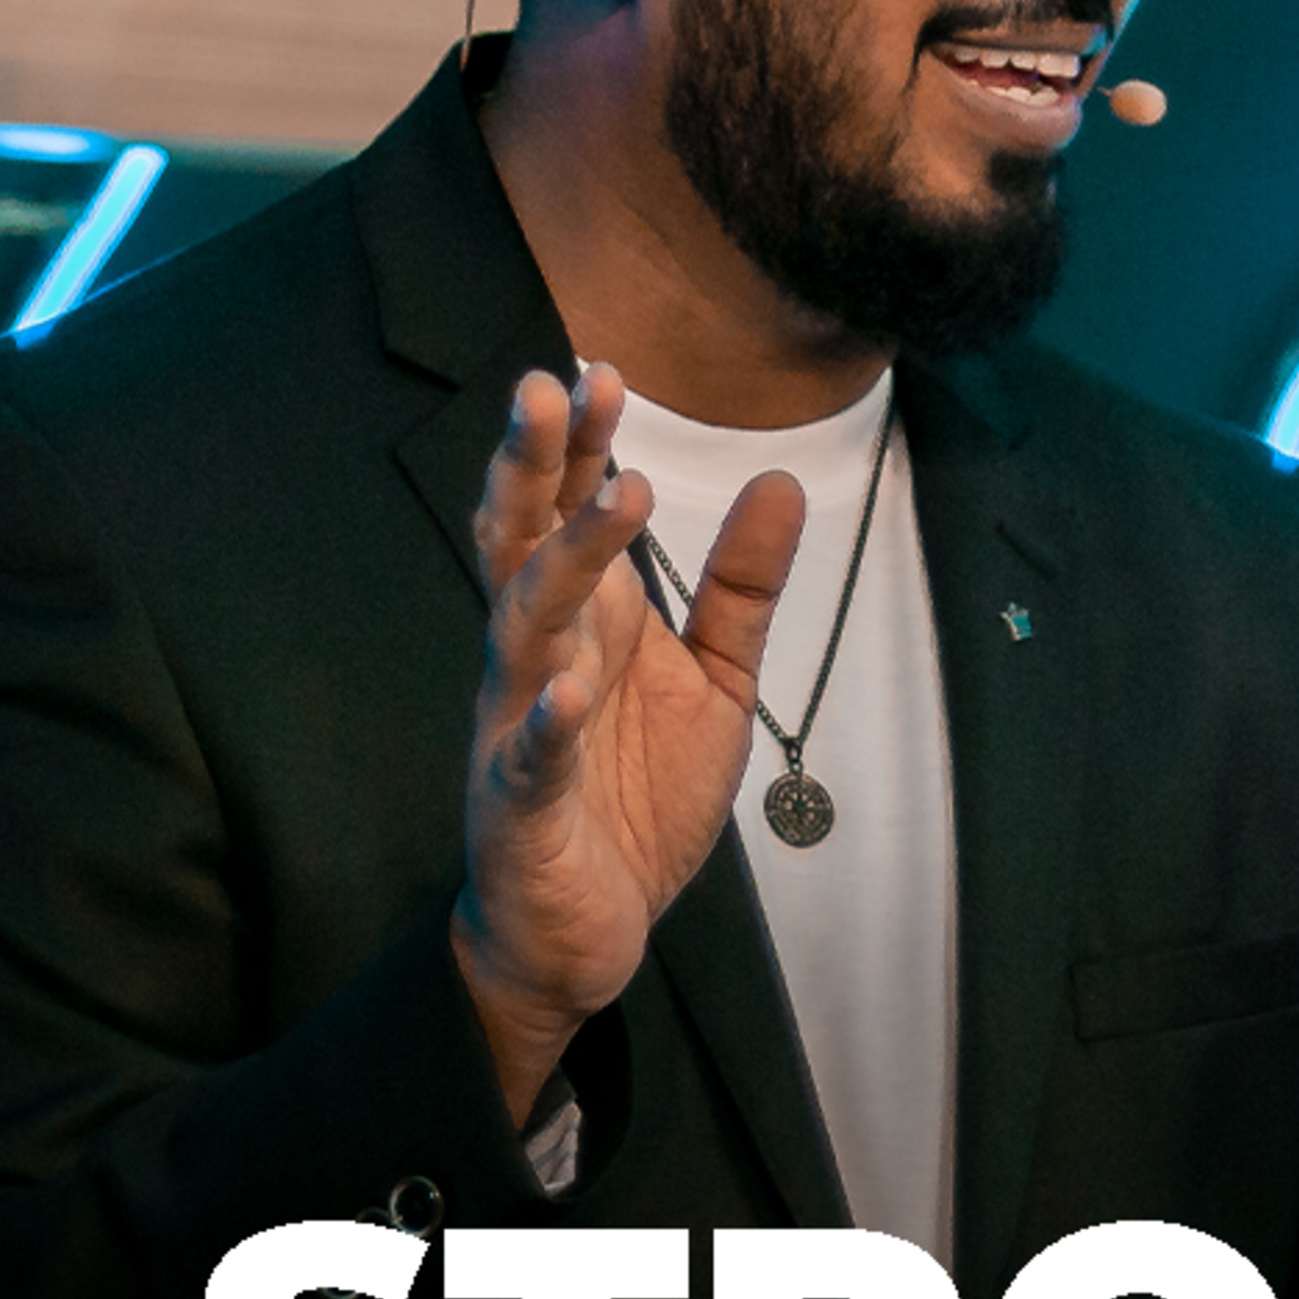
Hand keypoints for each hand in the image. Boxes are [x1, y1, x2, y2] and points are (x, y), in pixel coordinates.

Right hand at [451, 364, 804, 1121]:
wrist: (583, 930)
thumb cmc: (632, 797)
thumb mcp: (713, 680)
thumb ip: (739, 588)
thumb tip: (780, 482)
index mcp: (581, 622)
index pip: (564, 511)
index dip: (578, 444)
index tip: (601, 369)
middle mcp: (537, 659)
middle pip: (520, 543)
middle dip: (534, 466)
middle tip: (549, 384)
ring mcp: (518, 726)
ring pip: (523, 628)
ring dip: (565, 563)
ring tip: (615, 498)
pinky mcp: (520, 806)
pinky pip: (529, 759)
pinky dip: (546, 728)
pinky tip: (566, 696)